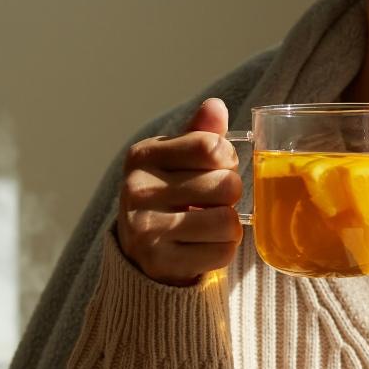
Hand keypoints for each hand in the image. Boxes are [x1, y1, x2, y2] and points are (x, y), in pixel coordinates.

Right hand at [116, 98, 243, 285]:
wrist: (140, 249)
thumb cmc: (170, 193)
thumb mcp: (179, 158)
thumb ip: (200, 134)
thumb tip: (216, 106)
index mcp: (143, 155)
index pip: (212, 147)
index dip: (227, 158)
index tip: (218, 167)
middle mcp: (137, 189)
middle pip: (226, 185)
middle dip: (230, 193)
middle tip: (213, 200)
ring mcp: (145, 228)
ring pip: (227, 221)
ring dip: (230, 225)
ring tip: (210, 222)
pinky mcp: (159, 262)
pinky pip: (222, 252)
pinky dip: (223, 249)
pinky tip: (204, 245)